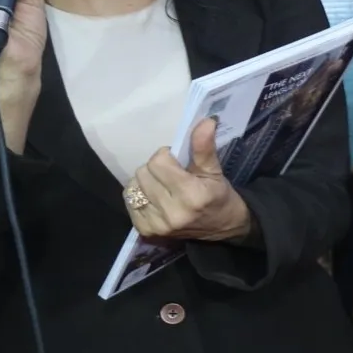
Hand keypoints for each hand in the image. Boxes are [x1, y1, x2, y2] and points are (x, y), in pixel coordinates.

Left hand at [125, 119, 256, 244]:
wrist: (223, 228)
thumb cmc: (219, 196)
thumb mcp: (214, 171)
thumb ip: (204, 147)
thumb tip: (205, 121)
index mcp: (192, 195)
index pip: (158, 162)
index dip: (166, 156)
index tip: (177, 161)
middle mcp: (172, 212)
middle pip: (143, 173)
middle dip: (155, 169)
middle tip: (170, 175)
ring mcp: (157, 224)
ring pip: (133, 187)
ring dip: (145, 182)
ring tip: (162, 187)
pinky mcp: (146, 231)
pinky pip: (129, 202)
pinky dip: (139, 196)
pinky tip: (154, 198)